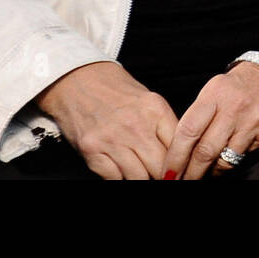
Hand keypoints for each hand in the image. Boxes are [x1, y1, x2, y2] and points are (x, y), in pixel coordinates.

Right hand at [35, 61, 176, 178]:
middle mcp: (136, 125)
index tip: (178, 171)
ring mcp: (112, 139)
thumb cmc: (114, 90)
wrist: (77, 79)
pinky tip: (121, 170)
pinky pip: (114, 178)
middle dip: (161, 175)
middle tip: (161, 176)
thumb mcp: (147, 101)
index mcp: (155, 109)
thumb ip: (162, 126)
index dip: (180, 164)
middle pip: (160, 167)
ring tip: (141, 173)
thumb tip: (178, 154)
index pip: (178, 147)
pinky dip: (119, 178)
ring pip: (138, 177)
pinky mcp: (92, 150)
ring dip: (141, 178)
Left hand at [162, 61, 258, 179]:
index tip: (167, 172)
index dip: (175, 156)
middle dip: (190, 173)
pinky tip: (225, 160)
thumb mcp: (215, 91)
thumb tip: (178, 150)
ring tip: (204, 172)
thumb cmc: (240, 87)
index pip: (188, 130)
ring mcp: (251, 121)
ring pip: (223, 160)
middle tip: (181, 181)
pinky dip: (229, 163)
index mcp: (215, 94)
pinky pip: (242, 157)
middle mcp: (233, 107)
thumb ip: (198, 116)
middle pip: (205, 151)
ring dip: (210, 172)